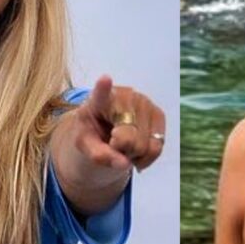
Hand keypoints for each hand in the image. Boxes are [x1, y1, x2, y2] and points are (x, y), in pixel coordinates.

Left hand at [51, 75, 165, 214]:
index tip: (105, 79)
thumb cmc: (92, 133)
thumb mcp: (85, 146)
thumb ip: (99, 155)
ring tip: (124, 146)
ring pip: (146, 146)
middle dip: (122, 151)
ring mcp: (145, 103)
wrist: (106, 129)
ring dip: (135, 156)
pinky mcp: (158, 114)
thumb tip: (124, 164)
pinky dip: (147, 157)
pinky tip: (136, 152)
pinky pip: (158, 147)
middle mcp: (125, 96)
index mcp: (98, 101)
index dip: (103, 88)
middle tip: (112, 145)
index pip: (101, 94)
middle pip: (129, 139)